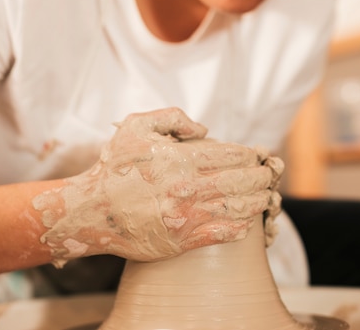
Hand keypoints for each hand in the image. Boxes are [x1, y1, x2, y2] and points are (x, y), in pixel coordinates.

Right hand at [32, 107, 282, 265]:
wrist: (91, 212)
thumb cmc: (115, 167)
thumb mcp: (137, 126)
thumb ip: (173, 117)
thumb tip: (205, 130)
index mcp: (181, 159)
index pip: (233, 155)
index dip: (251, 154)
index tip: (255, 154)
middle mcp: (188, 188)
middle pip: (243, 181)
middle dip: (262, 176)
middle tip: (267, 174)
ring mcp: (187, 217)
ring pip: (239, 209)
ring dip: (258, 201)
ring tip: (264, 196)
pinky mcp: (182, 241)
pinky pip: (224, 234)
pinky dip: (241, 226)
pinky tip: (246, 221)